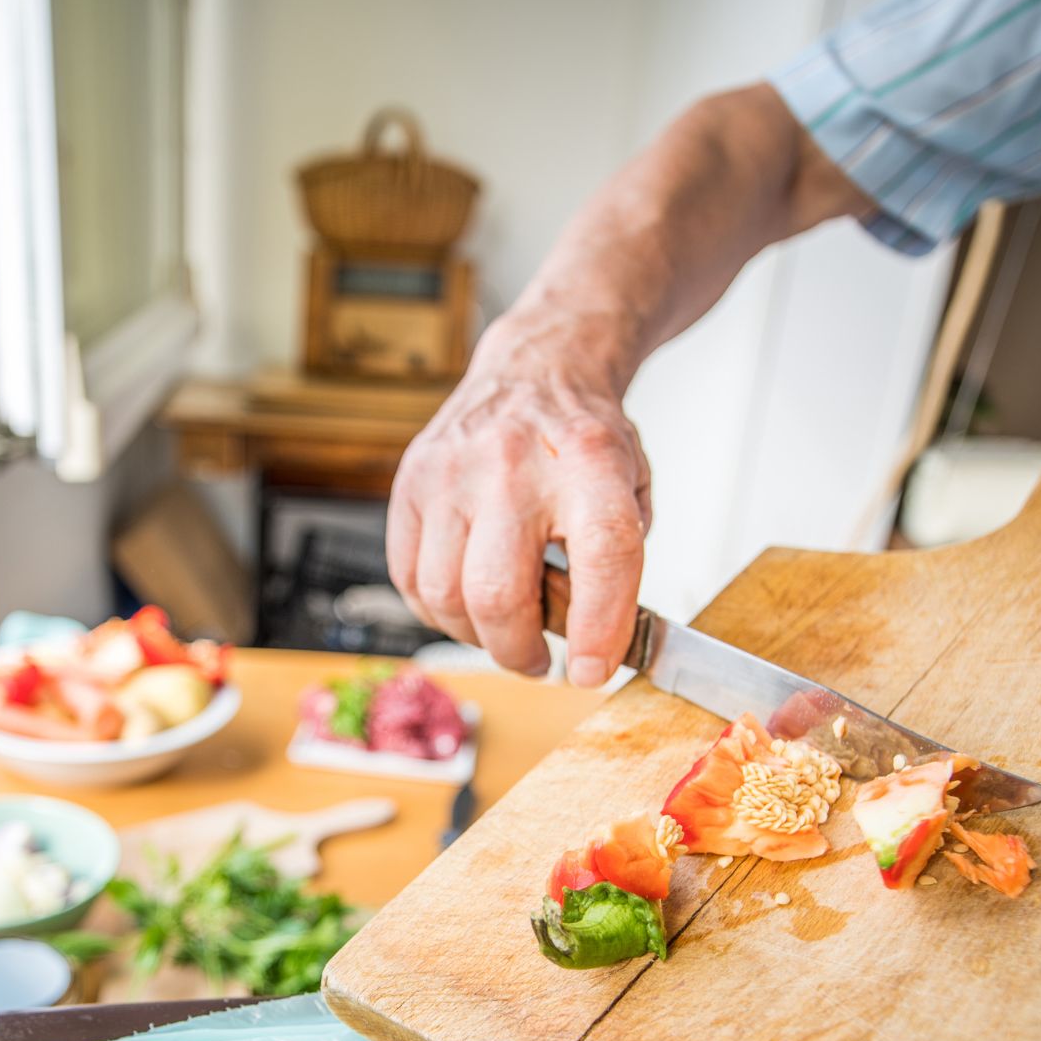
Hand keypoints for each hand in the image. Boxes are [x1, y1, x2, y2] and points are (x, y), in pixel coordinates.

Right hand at [386, 317, 650, 684]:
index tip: (590, 671)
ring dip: (477, 636)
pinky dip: (438, 611)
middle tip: (537, 659)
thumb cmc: (582, 445)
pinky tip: (466, 602)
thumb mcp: (631, 493)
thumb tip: (591, 652)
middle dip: (519, 650)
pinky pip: (409, 578)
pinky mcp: (412, 482)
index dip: (597, 628)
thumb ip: (617, 571)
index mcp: (590, 463)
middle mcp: (514, 463)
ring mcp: (453, 471)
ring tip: (503, 627)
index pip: (603, 554)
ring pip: (445, 596)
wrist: (535, 369)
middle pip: (499, 593)